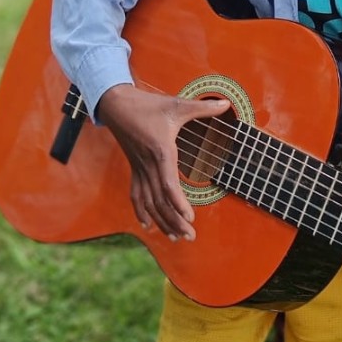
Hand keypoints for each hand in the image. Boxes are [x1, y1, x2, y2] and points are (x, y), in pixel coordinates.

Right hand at [97, 84, 229, 240]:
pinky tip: (147, 225)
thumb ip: (203, 107)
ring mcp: (139, 168)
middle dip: (175, 221)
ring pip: (148, 202)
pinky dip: (142, 211)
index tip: (190, 218)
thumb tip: (226, 103)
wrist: (116, 104)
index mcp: (161, 151)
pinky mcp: (134, 168)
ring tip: (176, 237)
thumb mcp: (177, 104)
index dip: (179, 203)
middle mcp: (148, 164)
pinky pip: (136, 194)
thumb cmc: (147, 104)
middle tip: (190, 236)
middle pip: (159, 200)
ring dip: (161, 221)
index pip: (168, 185)